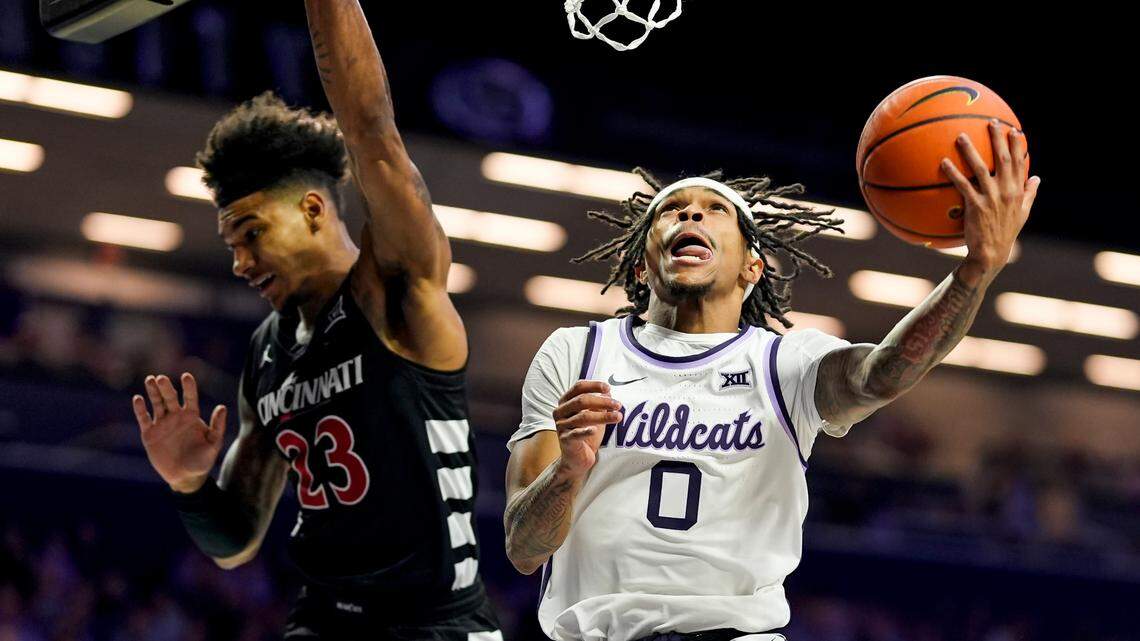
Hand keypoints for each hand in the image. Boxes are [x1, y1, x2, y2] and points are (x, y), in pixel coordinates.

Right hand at [132, 373, 227, 492]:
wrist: (186, 477)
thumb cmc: (203, 461)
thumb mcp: (213, 444)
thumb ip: (218, 426)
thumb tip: (222, 407)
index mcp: (192, 416)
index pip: (190, 397)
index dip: (189, 386)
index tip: (186, 376)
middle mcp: (176, 416)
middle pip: (170, 397)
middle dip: (166, 387)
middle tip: (161, 378)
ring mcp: (162, 424)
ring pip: (156, 403)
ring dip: (153, 392)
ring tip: (150, 380)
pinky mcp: (150, 434)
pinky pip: (144, 419)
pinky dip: (140, 409)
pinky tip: (138, 398)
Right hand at [552, 380, 621, 478]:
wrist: (577, 459)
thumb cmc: (585, 435)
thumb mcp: (594, 416)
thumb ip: (599, 405)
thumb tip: (608, 393)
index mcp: (565, 402)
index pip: (578, 387)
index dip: (593, 386)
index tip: (608, 388)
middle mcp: (560, 412)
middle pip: (581, 401)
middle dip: (601, 401)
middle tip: (617, 404)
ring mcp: (561, 426)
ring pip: (582, 417)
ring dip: (602, 416)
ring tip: (618, 416)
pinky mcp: (565, 440)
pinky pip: (575, 434)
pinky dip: (586, 431)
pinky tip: (595, 430)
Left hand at [941, 120, 1040, 285]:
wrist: (992, 253)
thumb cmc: (1006, 232)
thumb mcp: (1023, 212)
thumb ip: (1030, 194)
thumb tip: (1037, 178)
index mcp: (1017, 190)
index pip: (1019, 162)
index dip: (1017, 145)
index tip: (1014, 129)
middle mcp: (1006, 190)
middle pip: (1003, 159)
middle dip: (997, 139)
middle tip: (991, 122)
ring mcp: (990, 197)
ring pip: (981, 168)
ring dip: (970, 151)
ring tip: (961, 136)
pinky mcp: (975, 206)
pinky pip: (962, 186)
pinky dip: (953, 173)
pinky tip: (943, 162)